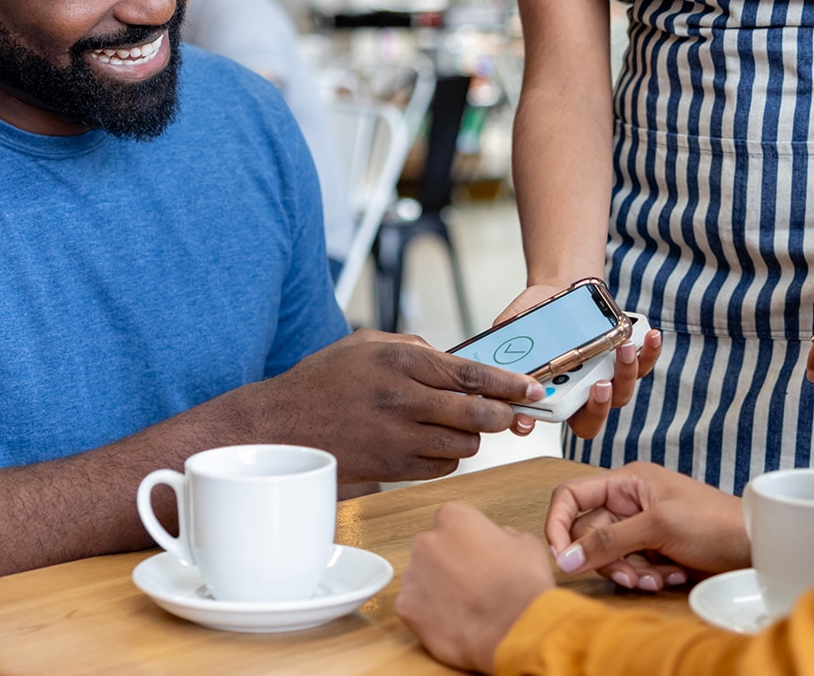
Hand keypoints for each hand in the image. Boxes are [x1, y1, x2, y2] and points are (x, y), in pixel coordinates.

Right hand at [271, 330, 543, 484]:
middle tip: (515, 414)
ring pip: (463, 446)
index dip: (508, 383)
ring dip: (473, 437)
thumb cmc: (325, 379)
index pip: (470, 374)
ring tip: (467, 426)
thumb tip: (452, 359)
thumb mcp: (368, 343)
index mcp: (401, 362)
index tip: (532, 388)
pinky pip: (441, 468)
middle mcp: (403, 401)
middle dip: (504, 415)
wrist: (281, 427)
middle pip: (475, 414)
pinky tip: (439, 444)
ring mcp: (398, 439)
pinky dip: (450, 457)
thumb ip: (415, 347)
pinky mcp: (391, 470)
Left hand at [398, 503, 556, 673]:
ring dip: (436, 590)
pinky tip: (452, 624)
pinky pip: (414, 609)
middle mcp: (426, 541)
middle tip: (470, 584)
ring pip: (421, 580)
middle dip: (446, 565)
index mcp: (453, 517)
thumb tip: (498, 540)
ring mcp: (412, 575)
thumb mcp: (524, 542)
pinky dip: (429, 617)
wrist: (513, 626)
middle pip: (431, 550)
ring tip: (463, 608)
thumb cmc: (522, 582)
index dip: (466, 543)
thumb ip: (502, 535)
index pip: (452, 523)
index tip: (478, 558)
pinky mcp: (406, 608)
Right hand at [494, 285, 662, 440]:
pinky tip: (650, 335)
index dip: (535, 426)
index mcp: (551, 394)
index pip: (541, 420)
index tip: (527, 420)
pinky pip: (642, 364)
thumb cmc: (536, 315)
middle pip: (591, 418)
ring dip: (625, 374)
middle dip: (598, 407)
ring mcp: (605, 380)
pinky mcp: (626, 361)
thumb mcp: (512, 325)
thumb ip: (501, 344)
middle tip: (598, 385)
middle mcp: (580, 395)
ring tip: (623, 348)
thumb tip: (488, 358)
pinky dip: (649, 352)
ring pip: (620, 393)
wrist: (559, 291)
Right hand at [543, 461, 748, 591]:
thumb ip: (609, 541)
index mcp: (626, 481)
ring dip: (631, 572)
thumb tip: (564, 558)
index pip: (571, 495)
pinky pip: (630, 568)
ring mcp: (640, 527)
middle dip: (609, 559)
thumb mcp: (658, 526)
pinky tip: (671, 576)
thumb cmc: (712, 522)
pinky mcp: (652, 550)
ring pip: (609, 556)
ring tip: (660, 576)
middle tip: (635, 573)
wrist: (753, 546)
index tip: (562, 558)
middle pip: (589, 534)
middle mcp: (628, 501)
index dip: (558, 523)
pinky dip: (646, 576)